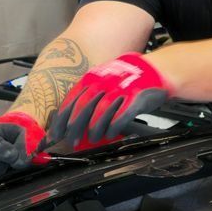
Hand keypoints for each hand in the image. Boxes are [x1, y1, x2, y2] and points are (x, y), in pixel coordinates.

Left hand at [46, 54, 171, 150]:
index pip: (72, 98)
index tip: (56, 132)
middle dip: (75, 125)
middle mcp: (105, 81)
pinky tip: (110, 134)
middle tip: (71, 140)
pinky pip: (121, 114)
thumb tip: (71, 119)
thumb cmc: (127, 80)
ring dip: (94, 128)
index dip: (62, 117)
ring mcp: (120, 89)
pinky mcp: (135, 97)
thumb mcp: (104, 82)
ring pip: (101, 110)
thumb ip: (89, 97)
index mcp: (94, 77)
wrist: (154, 70)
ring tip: (92, 138)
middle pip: (84, 106)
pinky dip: (114, 126)